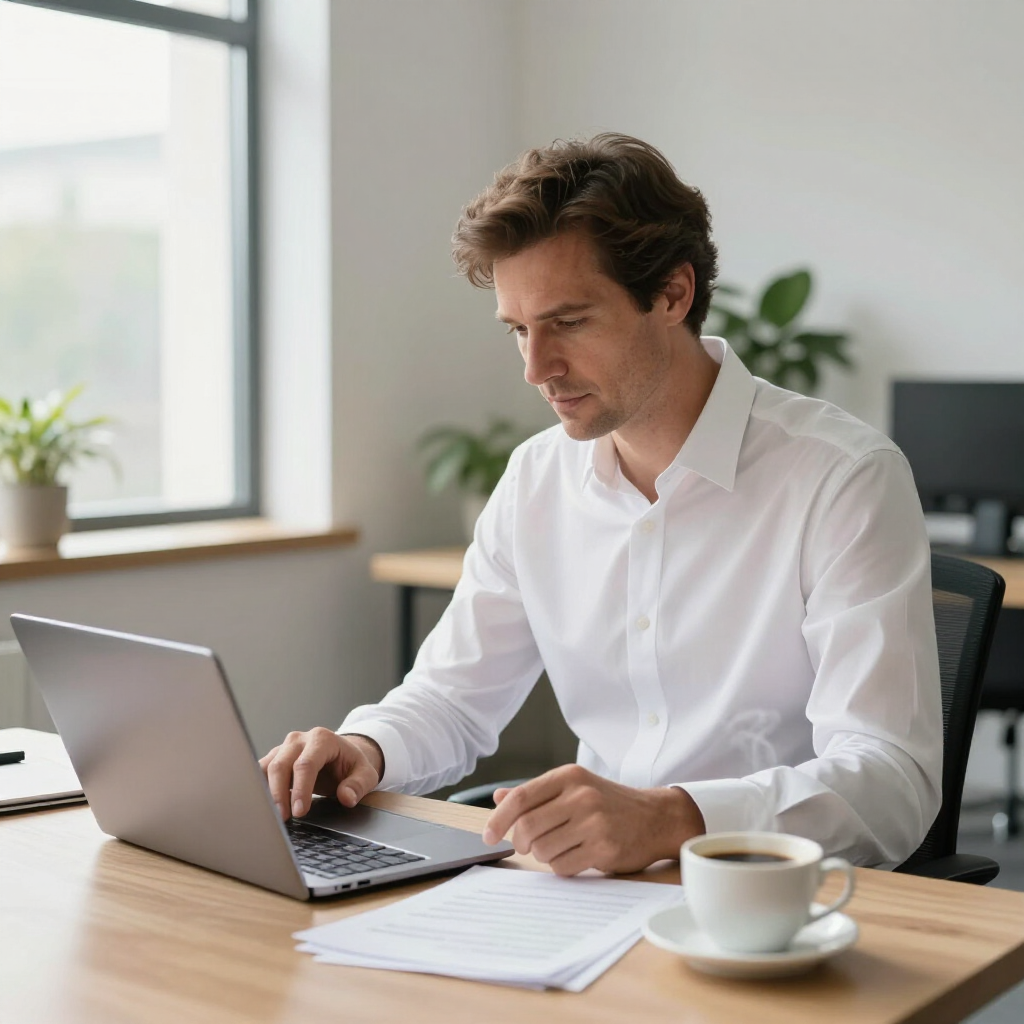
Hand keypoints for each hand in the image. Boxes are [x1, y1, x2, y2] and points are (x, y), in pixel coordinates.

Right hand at [259, 728, 383, 820]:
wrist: (341, 754)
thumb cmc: (350, 765)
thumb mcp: (365, 774)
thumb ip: (358, 785)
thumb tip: (346, 798)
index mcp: (322, 739)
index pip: (306, 764)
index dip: (300, 789)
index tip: (299, 811)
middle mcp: (299, 740)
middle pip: (280, 765)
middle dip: (279, 794)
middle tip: (283, 819)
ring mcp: (283, 747)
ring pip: (266, 767)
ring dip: (265, 792)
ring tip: (270, 816)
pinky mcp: (273, 757)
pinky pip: (259, 772)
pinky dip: (259, 789)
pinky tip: (263, 806)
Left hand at [481, 764, 704, 875]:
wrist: (655, 817)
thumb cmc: (609, 803)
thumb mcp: (575, 787)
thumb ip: (538, 793)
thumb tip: (499, 797)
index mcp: (569, 776)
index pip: (521, 797)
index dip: (499, 818)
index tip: (488, 835)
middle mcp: (581, 795)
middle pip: (527, 827)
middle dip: (521, 842)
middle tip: (527, 846)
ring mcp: (594, 822)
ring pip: (543, 850)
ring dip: (544, 855)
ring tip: (561, 847)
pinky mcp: (604, 848)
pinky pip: (563, 867)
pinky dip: (562, 867)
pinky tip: (577, 856)